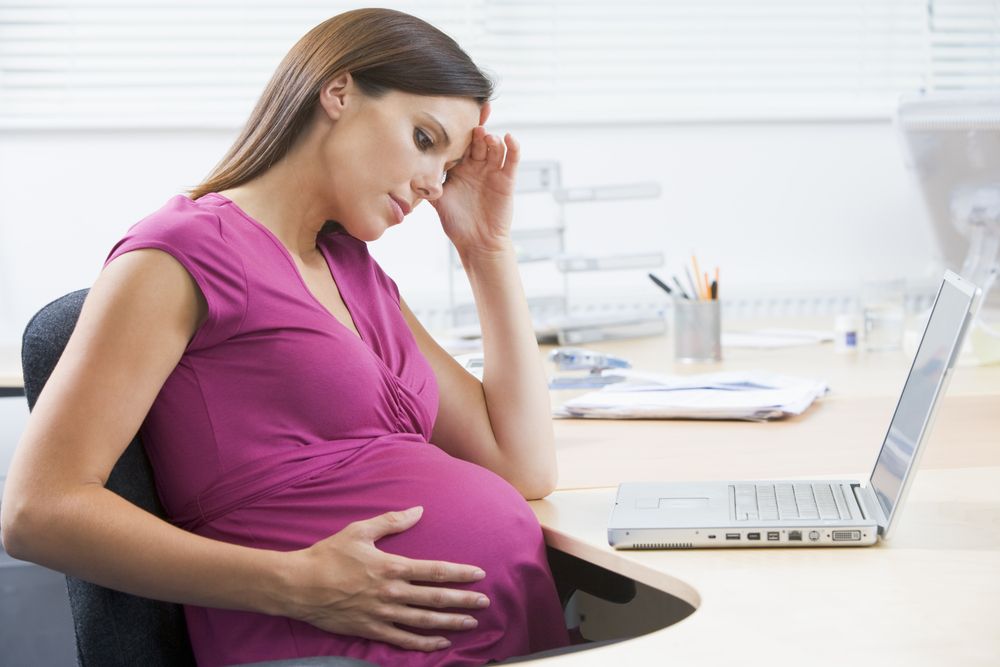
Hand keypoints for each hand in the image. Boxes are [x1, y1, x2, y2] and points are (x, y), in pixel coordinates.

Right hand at [284, 506, 489, 650]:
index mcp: (392, 566)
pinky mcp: (370, 629)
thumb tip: (418, 510)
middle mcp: (392, 592)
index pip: (435, 571)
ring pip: (424, 622)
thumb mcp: (360, 531)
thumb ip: (392, 522)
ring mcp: (382, 614)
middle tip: (485, 602)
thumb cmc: (329, 555)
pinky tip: (440, 644)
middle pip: (435, 599)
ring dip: (450, 622)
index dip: (460, 574)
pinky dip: (423, 644)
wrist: (299, 585)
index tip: (479, 575)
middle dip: (463, 600)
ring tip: (470, 623)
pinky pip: (402, 640)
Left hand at [431, 125, 519, 256]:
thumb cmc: (457, 224)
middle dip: (476, 132)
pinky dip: (513, 148)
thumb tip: (404, 171)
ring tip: (486, 137)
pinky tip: (510, 138)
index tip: (456, 115)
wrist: (477, 243)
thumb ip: (426, 184)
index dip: (459, 130)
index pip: (459, 144)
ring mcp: (492, 172)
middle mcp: (476, 167)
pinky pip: (512, 161)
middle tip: (473, 128)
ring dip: (492, 140)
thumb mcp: (437, 200)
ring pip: (494, 148)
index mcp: (459, 168)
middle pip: (478, 142)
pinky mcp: (506, 180)